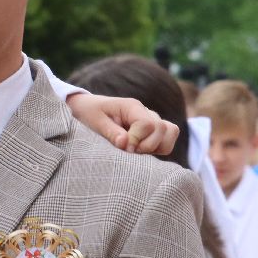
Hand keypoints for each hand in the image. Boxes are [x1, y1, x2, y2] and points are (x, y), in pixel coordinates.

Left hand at [65, 91, 179, 155]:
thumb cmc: (89, 113)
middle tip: (128, 150)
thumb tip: (125, 144)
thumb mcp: (94, 121)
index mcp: (132, 106)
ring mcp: (152, 121)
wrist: (88, 110)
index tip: (122, 147)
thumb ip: (110, 132)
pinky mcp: (153, 132)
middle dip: (147, 145)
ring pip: (170, 134)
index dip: (137, 140)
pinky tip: (138, 151)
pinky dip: (157, 150)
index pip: (148, 124)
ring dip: (156, 147)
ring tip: (135, 151)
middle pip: (164, 129)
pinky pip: (166, 141)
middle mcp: (146, 112)